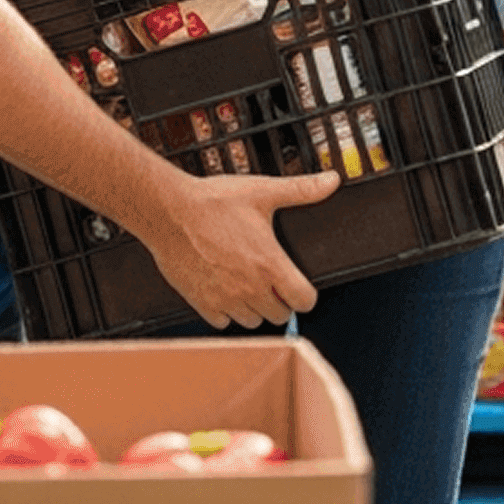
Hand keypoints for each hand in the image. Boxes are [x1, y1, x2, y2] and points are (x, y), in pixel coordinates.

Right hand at [140, 168, 340, 329]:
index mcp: (270, 264)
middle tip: (274, 280)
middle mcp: (250, 288)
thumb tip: (332, 181)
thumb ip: (302, 190)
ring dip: (255, 308)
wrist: (170, 212)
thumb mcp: (264, 191)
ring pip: (252, 321)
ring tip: (250, 284)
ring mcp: (225, 299)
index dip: (306, 294)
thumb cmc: (214, 202)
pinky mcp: (202, 303)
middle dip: (281, 300)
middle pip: (279, 315)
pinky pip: (223, 323)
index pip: (303, 301)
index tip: (300, 286)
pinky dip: (227, 311)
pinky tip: (226, 289)